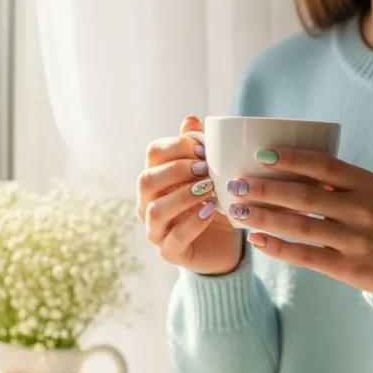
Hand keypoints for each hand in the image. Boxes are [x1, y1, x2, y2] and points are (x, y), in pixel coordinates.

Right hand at [137, 116, 241, 274]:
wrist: (226, 244)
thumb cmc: (215, 203)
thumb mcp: (211, 174)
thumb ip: (199, 149)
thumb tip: (190, 119)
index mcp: (156, 178)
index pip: (153, 153)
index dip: (177, 147)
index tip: (205, 149)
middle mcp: (148, 202)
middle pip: (146, 179)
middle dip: (177, 170)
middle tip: (207, 170)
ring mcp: (155, 229)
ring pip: (156, 209)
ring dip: (184, 196)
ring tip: (210, 190)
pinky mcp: (170, 252)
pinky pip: (174, 237)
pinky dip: (193, 223)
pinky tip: (210, 212)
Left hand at [230, 148, 372, 292]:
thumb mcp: (370, 192)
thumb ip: (336, 182)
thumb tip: (284, 168)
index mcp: (366, 184)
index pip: (324, 166)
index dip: (291, 159)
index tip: (261, 155)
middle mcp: (361, 210)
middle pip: (305, 197)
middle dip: (266, 190)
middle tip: (237, 185)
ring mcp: (354, 240)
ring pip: (300, 227)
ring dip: (265, 218)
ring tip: (238, 212)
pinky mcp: (346, 268)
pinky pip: (305, 256)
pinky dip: (278, 248)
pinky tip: (257, 240)